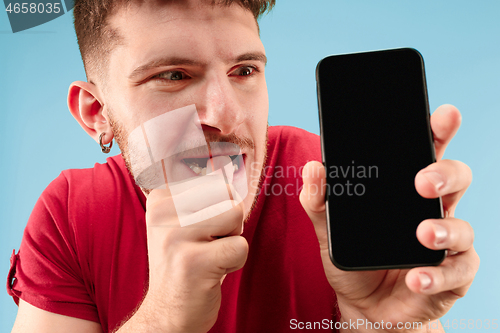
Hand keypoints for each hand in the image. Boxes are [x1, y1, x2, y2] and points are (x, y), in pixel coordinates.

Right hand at [134, 171, 246, 332]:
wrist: (167, 313)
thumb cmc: (184, 264)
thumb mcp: (182, 223)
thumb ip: (201, 196)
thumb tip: (230, 167)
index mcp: (161, 199)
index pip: (215, 181)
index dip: (219, 207)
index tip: (198, 231)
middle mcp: (164, 213)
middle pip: (227, 195)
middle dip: (229, 222)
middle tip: (207, 245)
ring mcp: (176, 236)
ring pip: (235, 215)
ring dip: (232, 239)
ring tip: (210, 255)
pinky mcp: (194, 262)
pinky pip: (240, 247)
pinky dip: (234, 262)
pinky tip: (211, 272)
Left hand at [299, 105, 478, 331]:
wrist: (365, 307)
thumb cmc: (354, 260)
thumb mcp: (329, 229)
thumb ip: (319, 200)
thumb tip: (313, 167)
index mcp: (404, 191)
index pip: (424, 153)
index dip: (438, 131)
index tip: (443, 115)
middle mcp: (429, 210)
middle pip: (453, 179)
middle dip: (445, 173)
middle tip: (422, 180)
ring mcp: (444, 243)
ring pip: (462, 226)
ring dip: (445, 228)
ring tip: (424, 234)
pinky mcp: (450, 276)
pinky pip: (457, 272)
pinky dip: (437, 275)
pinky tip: (417, 277)